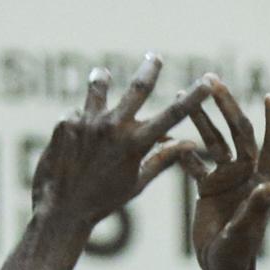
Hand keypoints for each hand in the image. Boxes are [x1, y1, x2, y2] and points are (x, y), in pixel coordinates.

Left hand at [32, 55, 210, 233]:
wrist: (61, 213)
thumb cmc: (103, 202)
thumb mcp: (136, 183)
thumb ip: (162, 159)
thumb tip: (189, 143)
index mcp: (135, 144)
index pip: (171, 115)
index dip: (193, 97)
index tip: (207, 81)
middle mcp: (113, 127)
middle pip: (137, 88)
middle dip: (149, 70)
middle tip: (154, 57)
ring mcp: (88, 123)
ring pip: (99, 88)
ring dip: (102, 78)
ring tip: (103, 74)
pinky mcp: (65, 123)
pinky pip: (76, 115)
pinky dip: (80, 125)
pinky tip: (72, 144)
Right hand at [182, 77, 269, 269]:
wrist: (220, 268)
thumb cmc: (238, 254)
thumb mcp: (246, 232)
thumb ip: (258, 207)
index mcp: (260, 180)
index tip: (269, 97)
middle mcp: (245, 174)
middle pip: (238, 132)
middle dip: (226, 106)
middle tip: (211, 81)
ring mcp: (226, 179)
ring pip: (214, 141)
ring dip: (202, 119)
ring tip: (187, 96)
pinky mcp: (208, 188)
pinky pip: (195, 163)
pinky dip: (183, 151)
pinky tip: (169, 135)